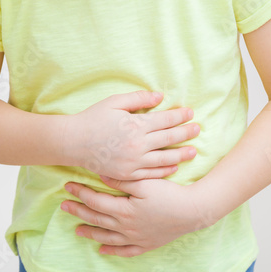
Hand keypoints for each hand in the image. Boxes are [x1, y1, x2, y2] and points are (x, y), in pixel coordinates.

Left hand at [60, 175, 210, 257]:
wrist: (193, 211)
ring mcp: (136, 238)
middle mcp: (126, 227)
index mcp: (124, 210)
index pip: (96, 201)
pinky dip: (112, 251)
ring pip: (107, 237)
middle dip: (79, 212)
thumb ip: (122, 180)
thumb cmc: (170, 194)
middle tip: (64, 206)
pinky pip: (125, 251)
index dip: (81, 193)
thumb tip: (101, 175)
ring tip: (77, 230)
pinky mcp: (147, 244)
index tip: (68, 187)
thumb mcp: (145, 182)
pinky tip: (102, 250)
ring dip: (91, 233)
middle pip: (97, 219)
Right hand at [64, 90, 199, 179]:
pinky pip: (151, 174)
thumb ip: (138, 99)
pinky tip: (174, 167)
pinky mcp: (127, 174)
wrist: (72, 142)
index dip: (180, 116)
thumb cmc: (92, 118)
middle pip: (169, 139)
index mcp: (135, 125)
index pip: (165, 120)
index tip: (190, 113)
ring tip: (194, 151)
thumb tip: (160, 97)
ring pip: (164, 159)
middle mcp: (137, 145)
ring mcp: (133, 162)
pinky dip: (164, 171)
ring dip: (181, 154)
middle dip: (186, 133)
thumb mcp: (114, 102)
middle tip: (198, 129)